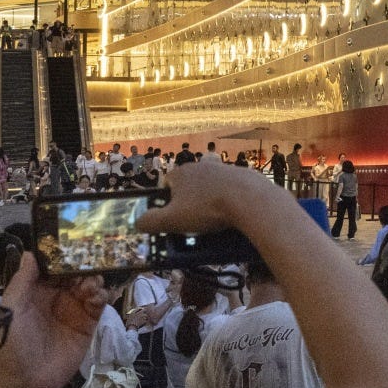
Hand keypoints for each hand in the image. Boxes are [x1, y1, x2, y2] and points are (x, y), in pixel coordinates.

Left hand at [0, 254, 105, 387]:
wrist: (26, 382)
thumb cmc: (12, 344)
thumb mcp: (11, 309)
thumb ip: (22, 281)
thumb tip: (31, 253)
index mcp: (37, 292)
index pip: (54, 268)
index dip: (64, 255)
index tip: (75, 241)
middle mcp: (57, 297)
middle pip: (75, 273)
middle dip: (84, 264)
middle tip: (92, 258)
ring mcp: (74, 309)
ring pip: (90, 285)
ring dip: (94, 278)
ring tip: (91, 282)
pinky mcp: (88, 323)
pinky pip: (99, 303)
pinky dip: (101, 294)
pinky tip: (98, 294)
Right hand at [137, 161, 281, 236]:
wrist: (249, 199)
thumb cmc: (206, 209)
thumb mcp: (171, 220)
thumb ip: (150, 221)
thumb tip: (138, 222)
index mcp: (182, 173)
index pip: (167, 182)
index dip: (167, 199)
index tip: (173, 214)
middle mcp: (201, 165)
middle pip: (190, 180)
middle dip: (190, 195)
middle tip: (194, 214)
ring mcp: (224, 167)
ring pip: (212, 180)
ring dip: (211, 193)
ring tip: (214, 213)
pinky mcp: (243, 174)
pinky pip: (232, 184)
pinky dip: (230, 195)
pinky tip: (233, 208)